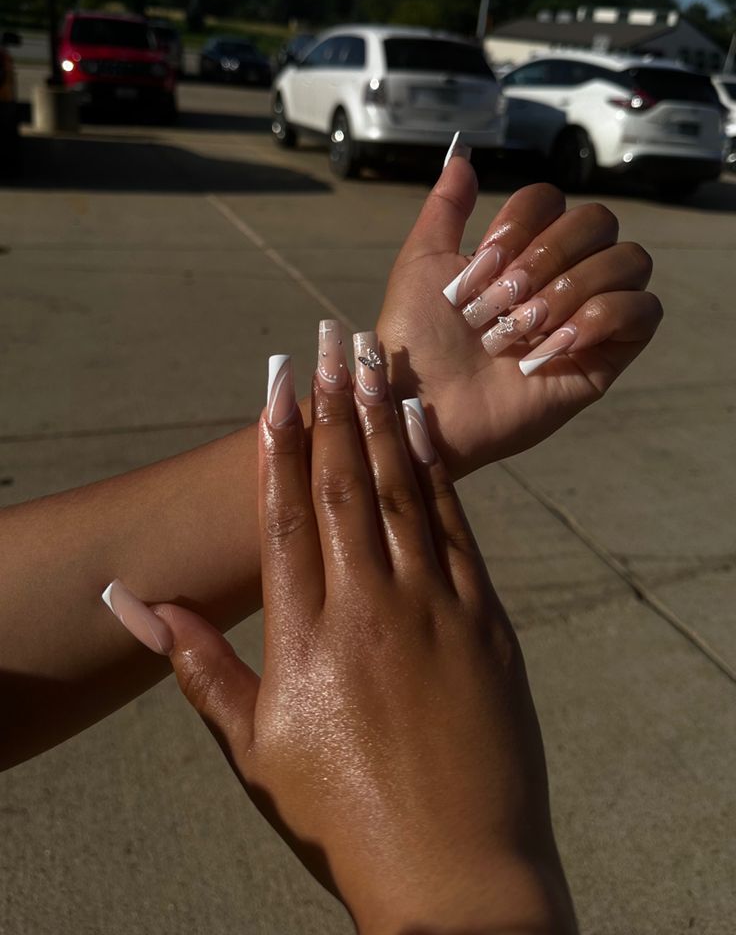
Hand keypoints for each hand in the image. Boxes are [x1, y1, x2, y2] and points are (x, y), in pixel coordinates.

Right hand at [108, 343, 577, 933]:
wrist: (455, 874)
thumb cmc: (340, 815)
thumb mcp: (254, 747)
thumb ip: (197, 665)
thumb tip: (130, 605)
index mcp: (304, 638)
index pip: (284, 513)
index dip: (277, 441)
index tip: (274, 382)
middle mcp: (368, 608)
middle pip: (343, 484)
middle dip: (331, 404)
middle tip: (324, 339)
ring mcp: (434, 609)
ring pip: (401, 491)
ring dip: (383, 418)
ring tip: (370, 359)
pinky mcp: (485, 621)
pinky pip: (455, 528)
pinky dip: (436, 472)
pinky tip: (423, 427)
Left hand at [377, 151, 662, 476]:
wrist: (424, 403)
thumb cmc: (418, 341)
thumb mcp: (421, 263)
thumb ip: (445, 209)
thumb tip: (462, 156)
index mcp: (521, 252)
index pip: (552, 199)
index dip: (519, 226)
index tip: (479, 271)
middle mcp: (560, 276)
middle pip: (598, 221)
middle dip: (549, 254)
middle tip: (503, 300)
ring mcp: (588, 315)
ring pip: (629, 260)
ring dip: (571, 288)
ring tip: (524, 328)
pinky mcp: (606, 357)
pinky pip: (644, 310)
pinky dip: (603, 316)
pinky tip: (555, 344)